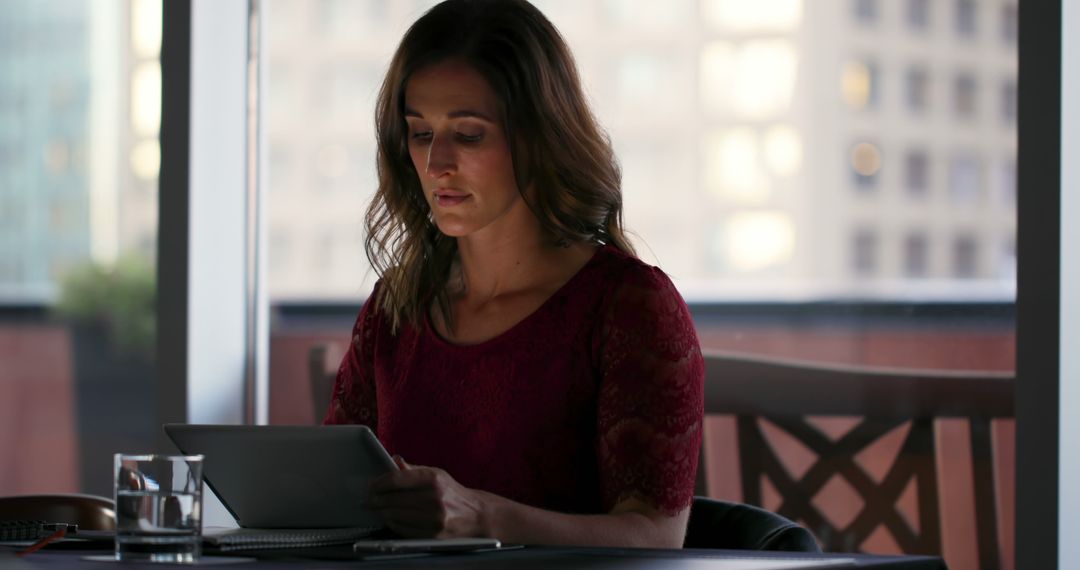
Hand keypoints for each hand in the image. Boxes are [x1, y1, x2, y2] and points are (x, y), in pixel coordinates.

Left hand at [368, 456, 488, 537]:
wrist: (476, 515)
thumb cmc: (453, 493)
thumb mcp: (437, 474)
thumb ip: (413, 469)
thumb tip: (394, 460)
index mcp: (433, 478)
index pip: (396, 480)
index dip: (379, 483)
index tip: (371, 486)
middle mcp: (434, 498)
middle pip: (392, 499)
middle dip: (376, 499)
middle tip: (368, 499)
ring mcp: (433, 518)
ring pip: (394, 515)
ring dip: (382, 512)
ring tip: (377, 508)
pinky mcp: (432, 534)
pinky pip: (403, 529)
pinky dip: (392, 523)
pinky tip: (390, 518)